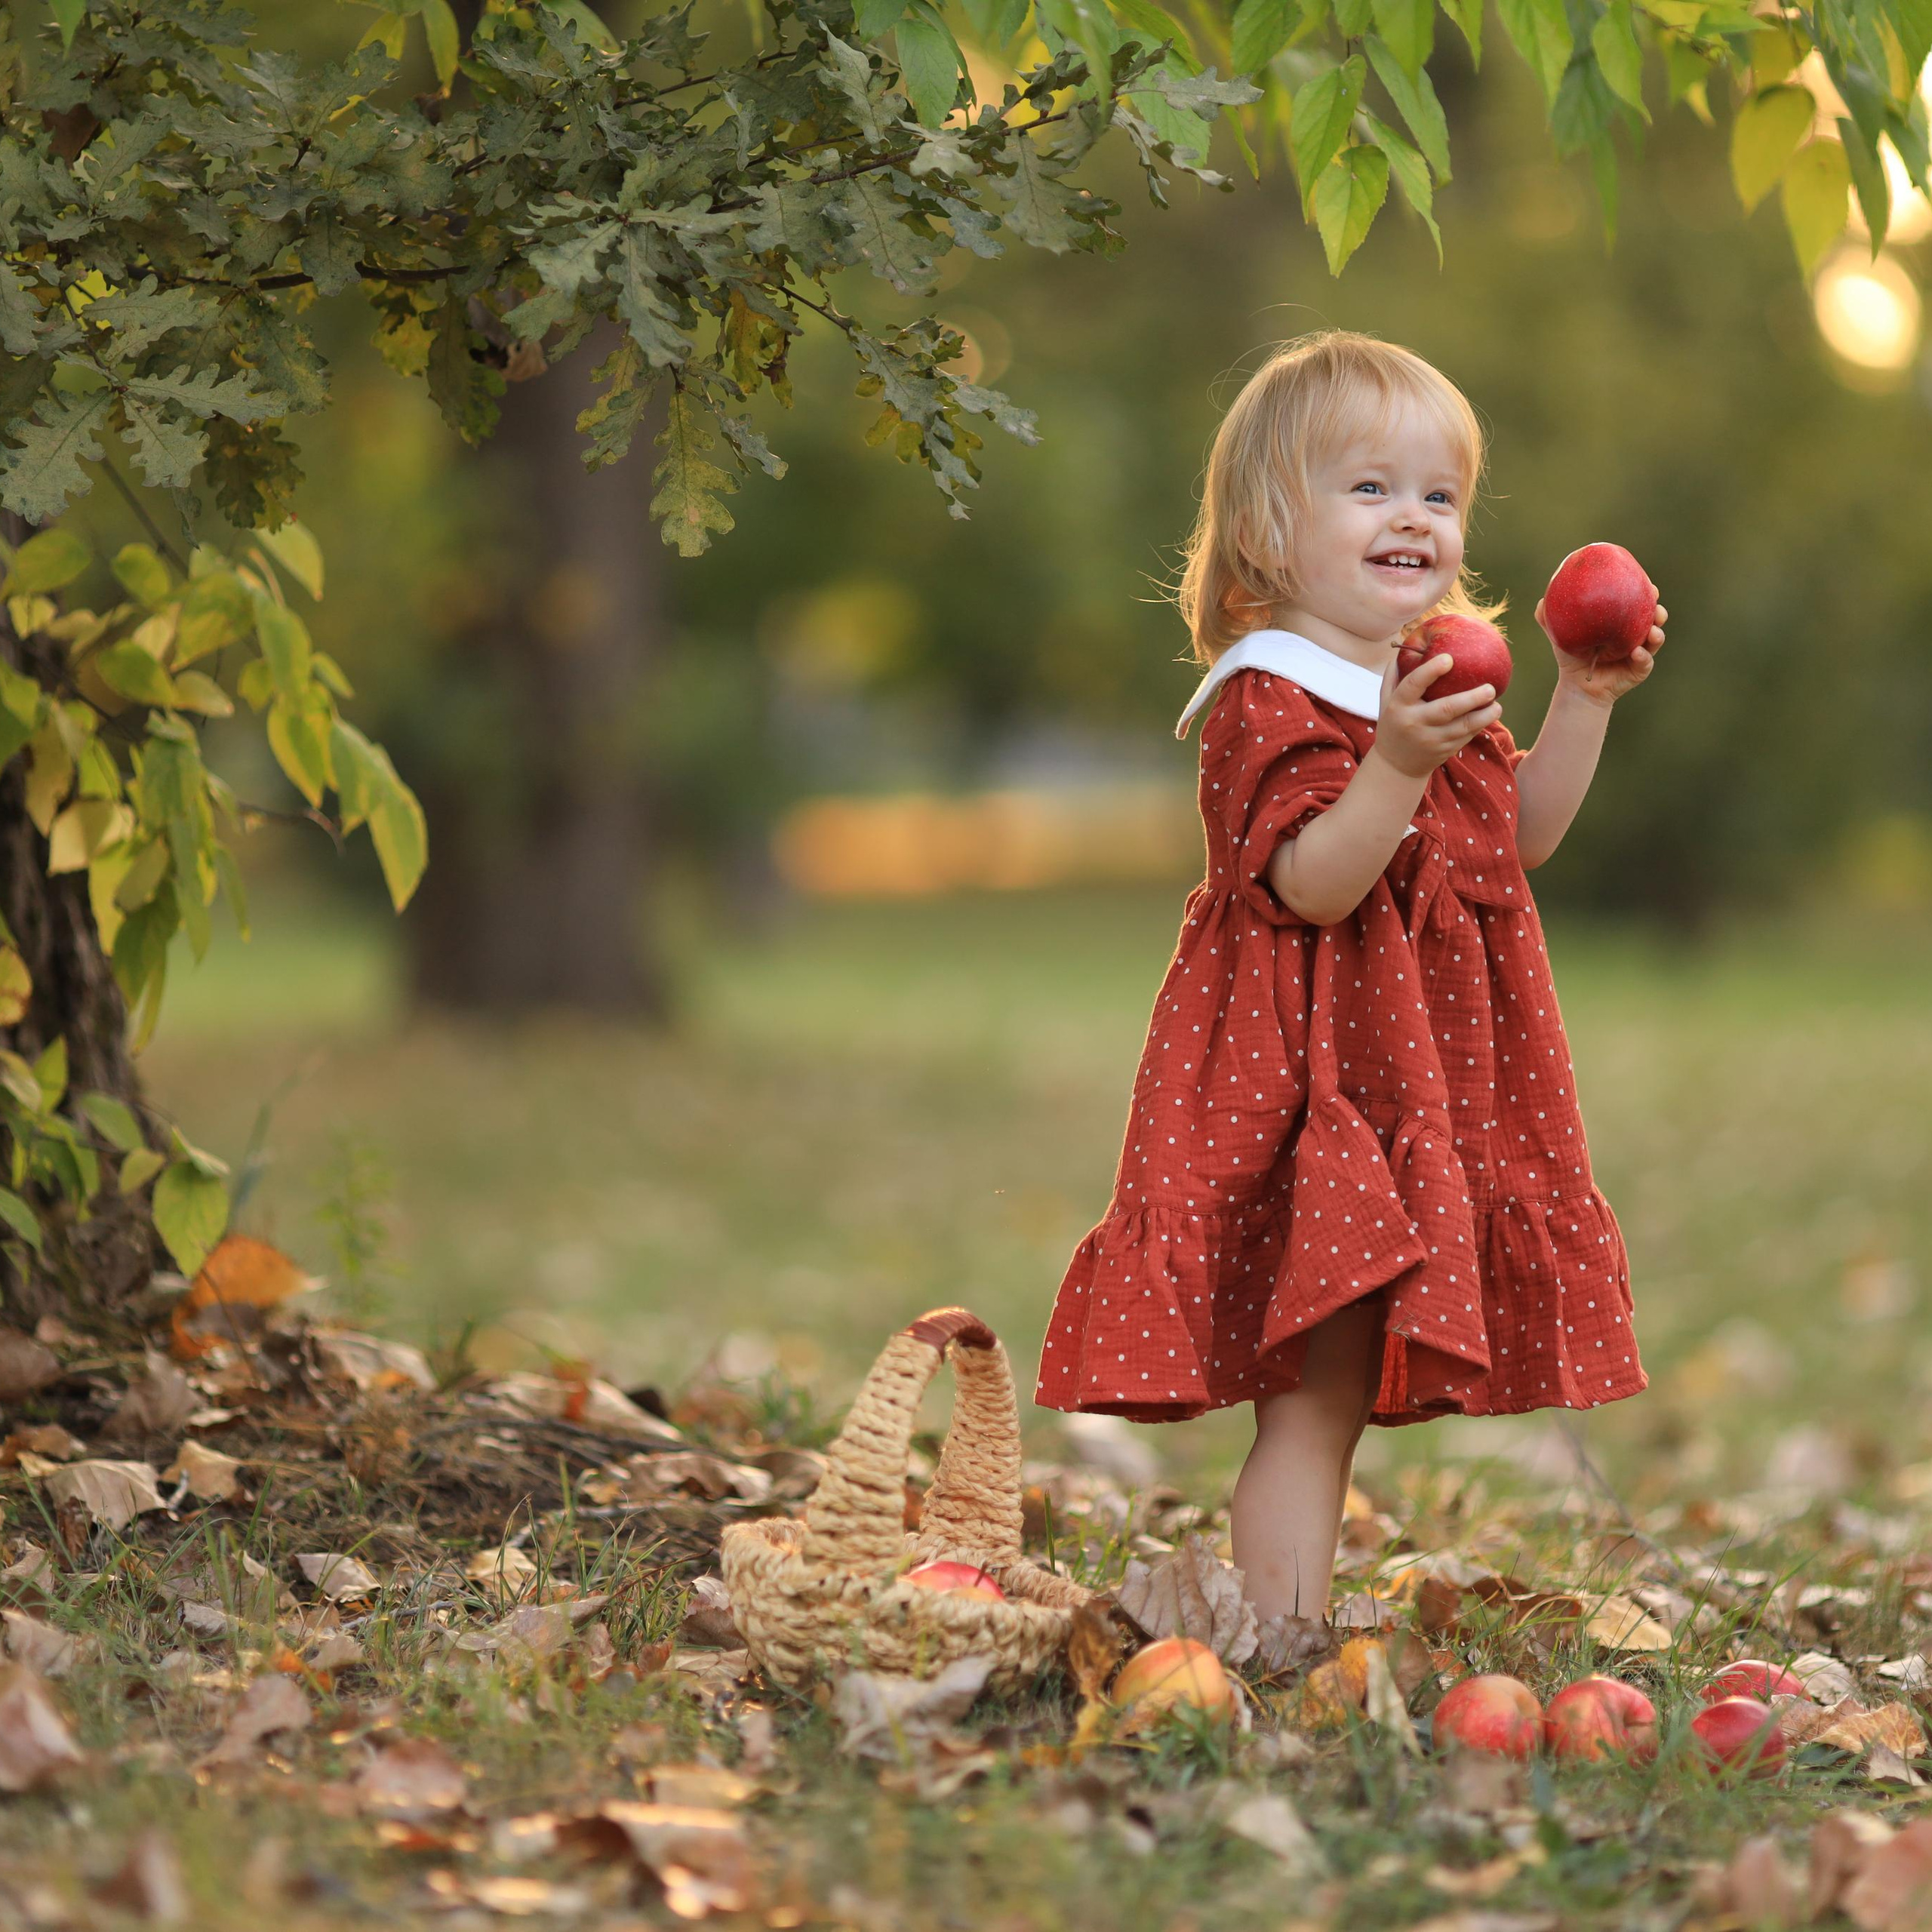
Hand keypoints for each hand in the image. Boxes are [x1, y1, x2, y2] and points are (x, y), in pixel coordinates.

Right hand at [1371, 652, 1503, 779]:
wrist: (1395, 766)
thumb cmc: (1393, 725)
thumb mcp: (1385, 703)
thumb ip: (1393, 677)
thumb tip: (1406, 649)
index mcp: (1399, 706)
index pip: (1413, 684)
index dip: (1431, 671)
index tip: (1449, 658)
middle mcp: (1415, 723)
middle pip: (1447, 709)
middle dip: (1471, 698)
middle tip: (1490, 688)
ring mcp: (1431, 739)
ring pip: (1462, 727)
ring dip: (1483, 716)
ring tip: (1497, 705)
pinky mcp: (1444, 751)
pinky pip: (1466, 737)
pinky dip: (1479, 726)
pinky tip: (1489, 715)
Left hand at [1536, 587, 1667, 706]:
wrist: (1576, 686)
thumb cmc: (1571, 656)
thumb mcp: (1561, 635)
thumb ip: (1549, 619)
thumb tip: (1542, 602)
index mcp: (1621, 620)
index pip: (1638, 601)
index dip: (1645, 591)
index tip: (1647, 583)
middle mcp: (1635, 633)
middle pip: (1654, 617)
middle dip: (1657, 608)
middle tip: (1654, 601)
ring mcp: (1640, 651)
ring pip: (1656, 639)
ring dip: (1657, 632)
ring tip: (1652, 629)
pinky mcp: (1639, 669)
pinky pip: (1645, 662)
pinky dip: (1643, 656)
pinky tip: (1636, 652)